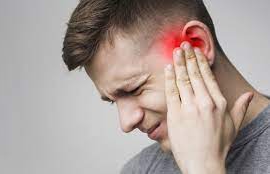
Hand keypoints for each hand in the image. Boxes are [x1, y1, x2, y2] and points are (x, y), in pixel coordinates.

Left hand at [164, 42, 252, 173]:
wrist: (203, 163)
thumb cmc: (217, 146)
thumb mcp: (233, 126)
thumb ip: (240, 108)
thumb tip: (249, 96)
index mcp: (219, 103)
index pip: (208, 77)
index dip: (200, 62)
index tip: (196, 52)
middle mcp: (205, 102)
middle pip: (195, 75)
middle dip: (188, 58)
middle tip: (183, 46)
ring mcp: (190, 108)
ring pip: (183, 80)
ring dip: (178, 64)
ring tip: (175, 52)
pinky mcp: (176, 114)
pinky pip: (172, 92)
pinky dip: (170, 79)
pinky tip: (168, 69)